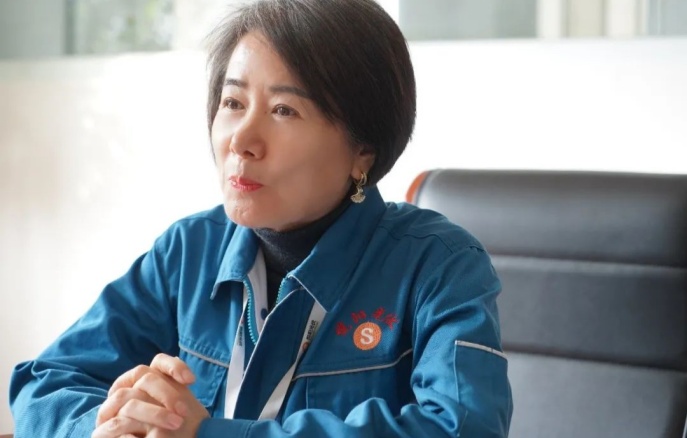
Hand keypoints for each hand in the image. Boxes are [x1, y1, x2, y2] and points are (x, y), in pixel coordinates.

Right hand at [93, 354, 208, 436]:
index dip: (174, 366)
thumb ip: (174, 394)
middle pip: (144, 379)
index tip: (190, 380)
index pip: (158, 363)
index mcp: (143, 381)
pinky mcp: (101, 432)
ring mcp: (110, 410)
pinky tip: (148, 436)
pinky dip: (134, 431)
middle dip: (167, 394)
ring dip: (156, 413)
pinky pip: (115, 426)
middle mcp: (125, 391)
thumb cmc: (165, 432)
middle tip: (184, 411)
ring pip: (130, 403)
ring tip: (176, 423)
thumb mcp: (172, 412)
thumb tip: (187, 379)